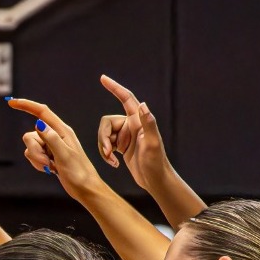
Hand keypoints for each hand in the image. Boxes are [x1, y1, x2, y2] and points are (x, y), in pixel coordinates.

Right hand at [6, 97, 105, 200]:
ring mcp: (51, 146)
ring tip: (51, 167)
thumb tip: (38, 123)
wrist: (85, 189)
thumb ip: (52, 139)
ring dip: (37, 159)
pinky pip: (33, 155)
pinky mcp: (48, 155)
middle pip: (31, 135)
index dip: (26, 105)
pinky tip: (50, 170)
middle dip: (34, 150)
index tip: (11, 102)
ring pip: (31, 146)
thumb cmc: (79, 173)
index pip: (41, 112)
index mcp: (62, 131)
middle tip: (47, 163)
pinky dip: (37, 163)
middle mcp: (56, 135)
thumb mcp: (65, 155)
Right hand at [97, 76, 172, 191]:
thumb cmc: (156, 163)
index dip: (114, 88)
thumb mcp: (153, 144)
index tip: (103, 78)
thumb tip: (143, 105)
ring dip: (104, 147)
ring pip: (104, 134)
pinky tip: (114, 164)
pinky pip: (107, 144)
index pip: (125, 98)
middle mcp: (132, 125)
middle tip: (108, 152)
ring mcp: (126, 136)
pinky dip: (106, 154)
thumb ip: (149, 124)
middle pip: (107, 123)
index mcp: (138, 121)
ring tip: (111, 161)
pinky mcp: (122, 146)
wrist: (156, 180)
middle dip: (103, 137)